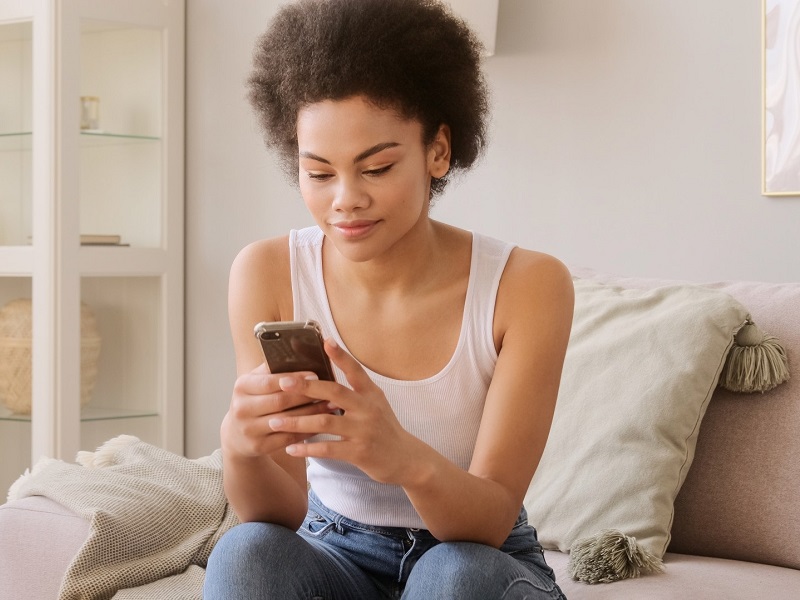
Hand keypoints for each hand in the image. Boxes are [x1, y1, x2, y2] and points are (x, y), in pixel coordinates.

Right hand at [221, 362, 336, 458]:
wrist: (237, 434)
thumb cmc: (254, 400)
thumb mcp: (256, 381)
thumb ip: (273, 368)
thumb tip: (300, 351)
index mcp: (242, 386)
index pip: (270, 381)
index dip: (294, 378)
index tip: (315, 374)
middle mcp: (241, 408)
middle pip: (280, 401)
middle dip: (307, 396)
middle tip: (330, 392)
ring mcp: (249, 430)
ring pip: (287, 421)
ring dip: (312, 414)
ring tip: (331, 406)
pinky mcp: (259, 447)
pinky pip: (289, 438)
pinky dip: (308, 431)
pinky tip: (322, 424)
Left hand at [268, 339, 419, 484]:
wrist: (406, 459)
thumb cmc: (384, 429)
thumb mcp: (376, 404)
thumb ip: (355, 390)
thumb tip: (325, 378)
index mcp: (371, 394)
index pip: (355, 370)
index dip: (340, 355)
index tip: (324, 340)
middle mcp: (368, 409)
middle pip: (334, 392)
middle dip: (306, 387)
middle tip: (282, 383)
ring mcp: (364, 431)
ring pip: (325, 422)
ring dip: (297, 422)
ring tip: (274, 422)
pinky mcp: (359, 452)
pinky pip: (328, 449)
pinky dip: (307, 448)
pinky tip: (290, 448)